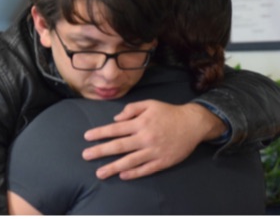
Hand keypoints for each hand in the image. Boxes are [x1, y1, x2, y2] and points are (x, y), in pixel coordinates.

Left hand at [82, 100, 225, 179]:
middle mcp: (145, 137)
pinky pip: (146, 169)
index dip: (100, 133)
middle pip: (119, 146)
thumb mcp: (150, 103)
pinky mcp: (163, 161)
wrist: (193, 123)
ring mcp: (153, 151)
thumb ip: (132, 108)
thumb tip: (116, 118)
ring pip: (130, 161)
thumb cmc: (169, 112)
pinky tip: (122, 175)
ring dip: (113, 167)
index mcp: (140, 123)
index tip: (87, 137)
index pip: (115, 129)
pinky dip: (134, 173)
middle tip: (86, 156)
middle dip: (100, 151)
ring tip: (100, 173)